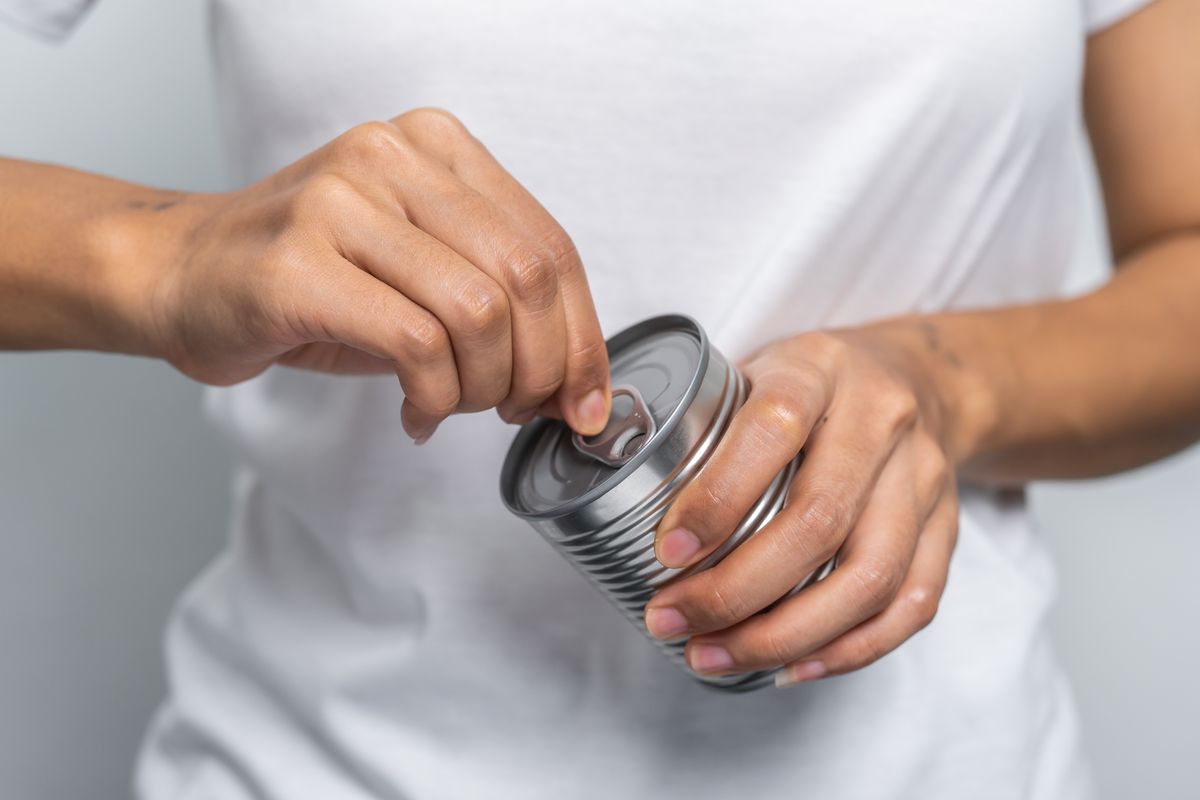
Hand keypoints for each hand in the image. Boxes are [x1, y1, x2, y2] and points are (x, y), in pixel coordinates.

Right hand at [132, 108, 609, 440]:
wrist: (180, 274)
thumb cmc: (310, 282)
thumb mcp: (420, 274)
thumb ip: (498, 306)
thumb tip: (575, 382)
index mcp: (437, 147)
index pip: (549, 247)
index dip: (583, 336)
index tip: (584, 399)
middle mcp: (393, 157)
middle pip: (524, 278)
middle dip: (541, 369)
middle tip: (518, 410)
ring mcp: (341, 201)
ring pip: (477, 313)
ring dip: (482, 388)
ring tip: (451, 407)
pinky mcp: (298, 261)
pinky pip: (415, 344)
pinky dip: (434, 398)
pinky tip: (416, 414)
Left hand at [642, 325, 958, 685]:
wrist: (920, 379)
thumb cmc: (812, 384)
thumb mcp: (756, 370)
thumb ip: (703, 422)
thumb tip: (609, 485)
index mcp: (818, 370)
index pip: (773, 430)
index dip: (718, 497)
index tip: (667, 553)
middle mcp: (880, 420)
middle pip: (819, 521)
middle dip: (736, 589)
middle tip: (671, 621)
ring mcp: (923, 477)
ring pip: (869, 576)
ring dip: (785, 634)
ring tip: (714, 656)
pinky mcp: (949, 527)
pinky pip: (911, 604)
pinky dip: (848, 649)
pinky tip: (790, 667)